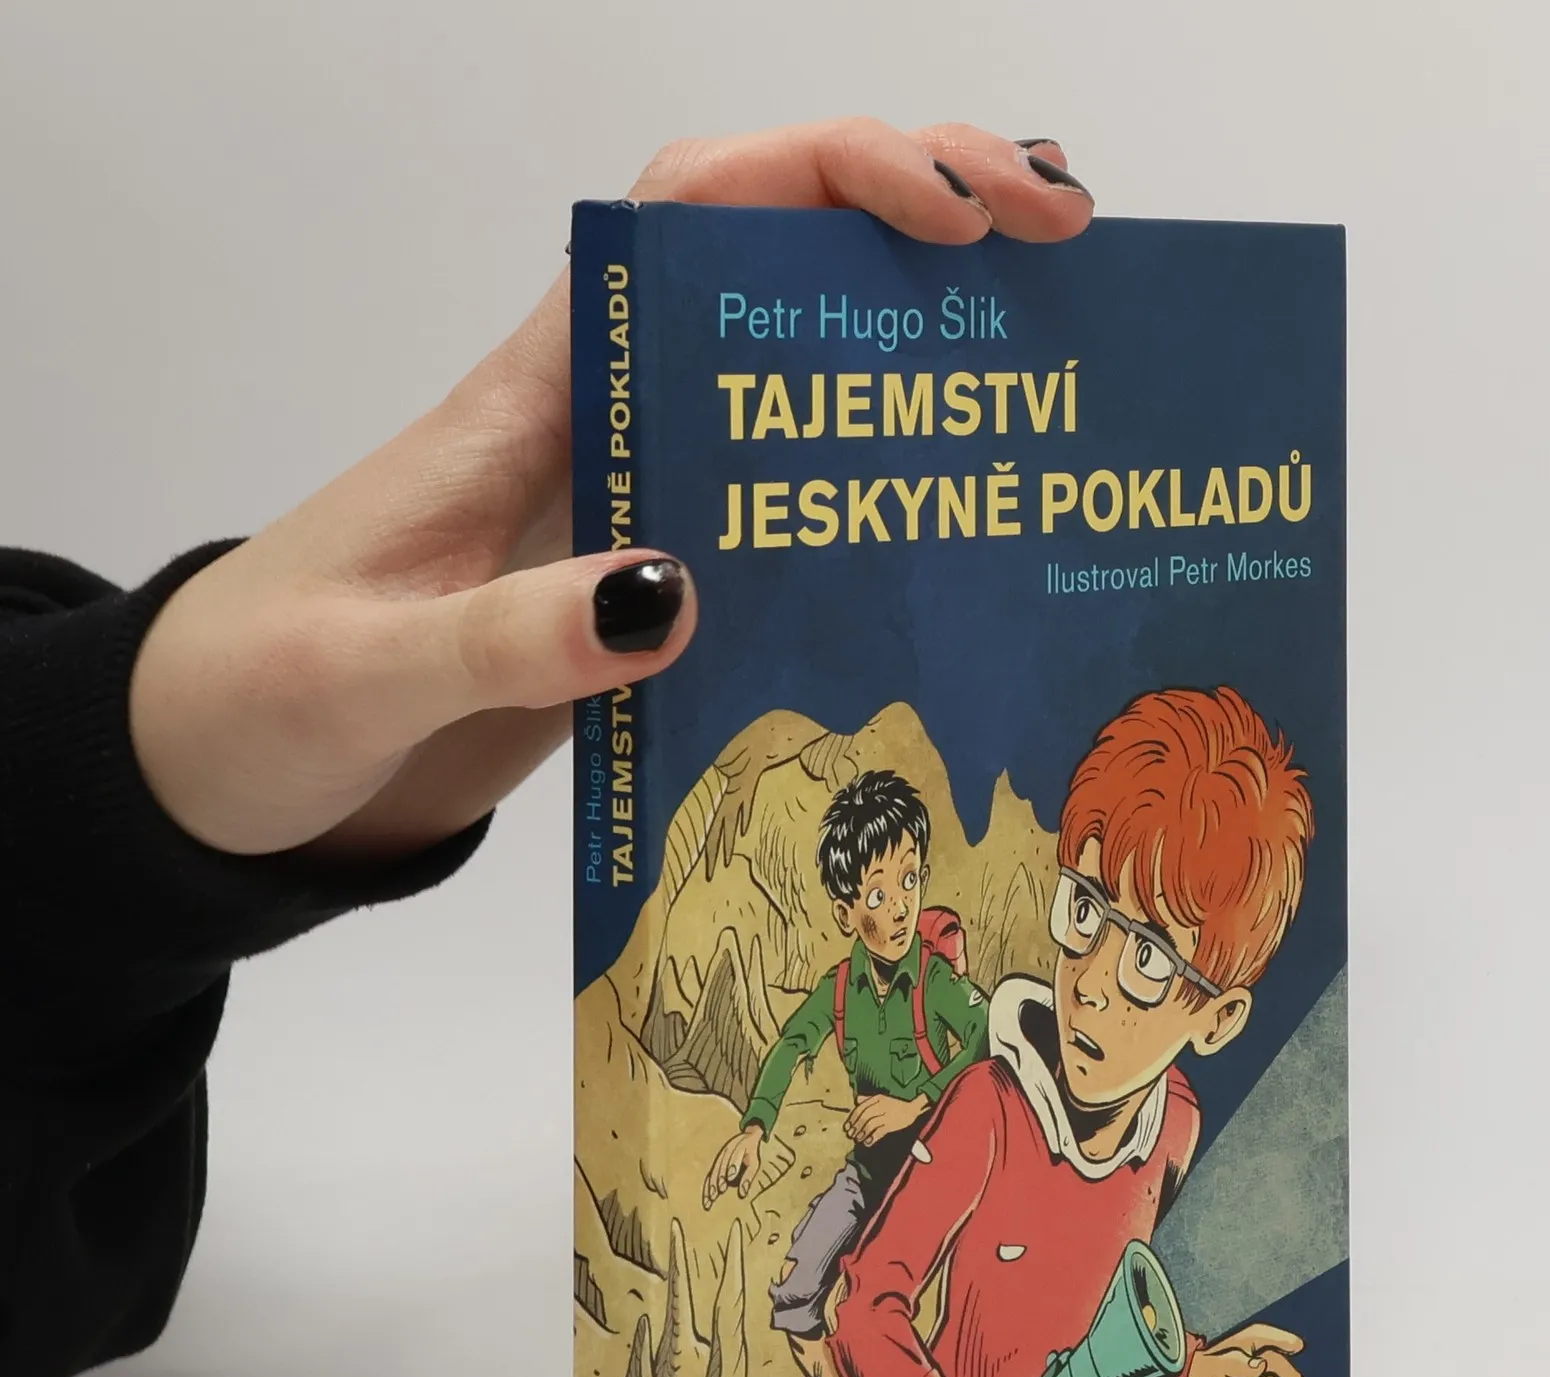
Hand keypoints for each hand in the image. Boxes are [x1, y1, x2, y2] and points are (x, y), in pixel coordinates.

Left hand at [129, 122, 1092, 860]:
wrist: (218, 764)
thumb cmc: (262, 693)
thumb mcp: (374, 669)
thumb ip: (507, 636)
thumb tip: (673, 594)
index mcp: (533, 395)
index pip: (691, 216)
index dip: (827, 173)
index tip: (951, 211)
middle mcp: (604, 426)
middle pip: (776, 267)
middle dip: (924, 222)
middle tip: (1065, 243)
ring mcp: (635, 511)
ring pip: (796, 388)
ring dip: (921, 354)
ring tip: (1057, 359)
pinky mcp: (643, 599)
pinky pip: (780, 520)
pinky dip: (874, 499)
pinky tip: (962, 535)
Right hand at [702, 1125, 763, 1208]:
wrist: (745, 1138)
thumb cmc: (750, 1153)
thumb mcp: (754, 1163)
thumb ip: (748, 1177)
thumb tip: (742, 1194)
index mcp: (738, 1147)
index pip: (734, 1157)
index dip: (732, 1167)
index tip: (730, 1178)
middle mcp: (726, 1152)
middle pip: (721, 1166)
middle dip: (719, 1179)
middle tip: (719, 1191)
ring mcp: (719, 1158)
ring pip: (714, 1172)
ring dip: (711, 1185)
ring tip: (710, 1199)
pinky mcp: (715, 1165)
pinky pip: (710, 1176)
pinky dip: (708, 1187)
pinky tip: (707, 1200)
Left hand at [845, 1091, 929, 1147]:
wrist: (914, 1108)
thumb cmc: (897, 1104)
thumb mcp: (883, 1098)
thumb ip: (869, 1098)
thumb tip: (857, 1099)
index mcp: (877, 1098)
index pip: (860, 1108)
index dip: (852, 1118)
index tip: (847, 1127)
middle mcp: (881, 1105)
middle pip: (864, 1117)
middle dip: (856, 1127)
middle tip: (851, 1135)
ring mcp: (887, 1115)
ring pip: (870, 1124)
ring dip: (862, 1133)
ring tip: (858, 1139)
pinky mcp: (892, 1124)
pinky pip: (879, 1131)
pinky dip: (872, 1138)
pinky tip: (867, 1143)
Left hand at [1183, 1326, 1304, 1376]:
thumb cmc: (1200, 1371)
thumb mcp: (1218, 1366)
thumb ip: (1238, 1364)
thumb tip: (1262, 1365)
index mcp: (1241, 1348)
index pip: (1264, 1338)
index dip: (1282, 1339)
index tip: (1298, 1346)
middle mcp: (1247, 1364)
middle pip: (1272, 1364)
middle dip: (1285, 1371)